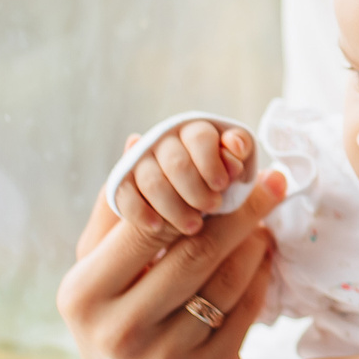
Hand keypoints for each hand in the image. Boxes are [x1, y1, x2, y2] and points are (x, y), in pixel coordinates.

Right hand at [57, 141, 285, 358]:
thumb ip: (116, 208)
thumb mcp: (98, 271)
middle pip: (194, 252)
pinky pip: (246, 310)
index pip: (145, 229)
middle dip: (241, 211)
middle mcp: (119, 332)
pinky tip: (263, 258)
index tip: (228, 170)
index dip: (190, 195)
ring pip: (227, 281)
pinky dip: (260, 277)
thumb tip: (139, 141)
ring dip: (255, 243)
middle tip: (274, 182)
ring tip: (266, 220)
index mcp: (84, 296)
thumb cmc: (119, 317)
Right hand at [113, 120, 252, 236]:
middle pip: (177, 162)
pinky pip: (124, 195)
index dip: (212, 161)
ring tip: (193, 226)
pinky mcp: (123, 184)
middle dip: (197, 189)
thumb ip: (234, 158)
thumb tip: (236, 146)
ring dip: (174, 207)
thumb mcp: (230, 170)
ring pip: (152, 182)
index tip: (222, 185)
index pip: (199, 136)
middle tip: (213, 208)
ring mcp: (139, 162)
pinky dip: (140, 211)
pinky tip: (156, 225)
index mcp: (191, 132)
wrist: (186, 202)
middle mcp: (162, 142)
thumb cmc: (215, 183)